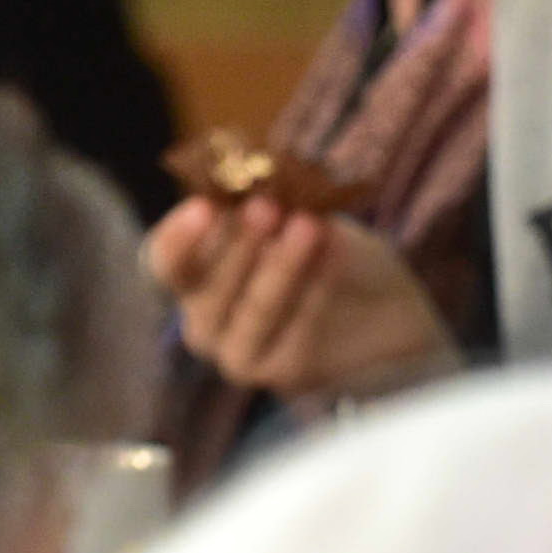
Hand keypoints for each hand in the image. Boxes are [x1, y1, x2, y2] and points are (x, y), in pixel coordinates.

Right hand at [147, 196, 458, 396]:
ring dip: (281, 265)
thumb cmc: (327, 254)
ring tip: (309, 225)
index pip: (164, 261)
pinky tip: (333, 256)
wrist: (387, 309)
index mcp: (192, 277)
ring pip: (253, 309)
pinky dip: (316, 290)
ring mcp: (238, 353)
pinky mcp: (283, 374)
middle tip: (268, 204)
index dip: (178, 236)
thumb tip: (273, 178)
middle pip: (205, 285)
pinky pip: (297, 331)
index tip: (205, 205)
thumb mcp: (303, 216)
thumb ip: (279, 203)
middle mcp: (204, 319)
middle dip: (238, 242)